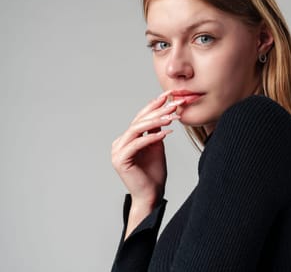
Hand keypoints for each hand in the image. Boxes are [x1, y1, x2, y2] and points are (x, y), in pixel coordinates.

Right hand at [111, 90, 183, 221]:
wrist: (151, 195)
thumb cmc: (154, 173)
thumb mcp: (157, 146)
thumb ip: (155, 131)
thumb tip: (162, 113)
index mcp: (127, 139)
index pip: (141, 118)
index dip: (154, 105)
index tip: (168, 95)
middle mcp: (119, 143)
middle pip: (139, 121)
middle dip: (157, 110)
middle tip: (173, 103)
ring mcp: (117, 151)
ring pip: (136, 129)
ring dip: (155, 121)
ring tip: (172, 117)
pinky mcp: (121, 160)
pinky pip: (137, 143)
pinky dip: (151, 137)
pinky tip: (165, 133)